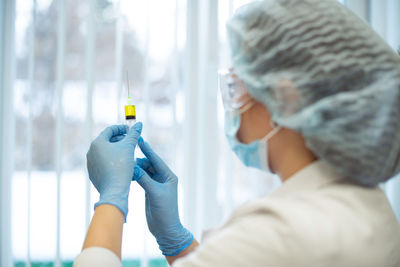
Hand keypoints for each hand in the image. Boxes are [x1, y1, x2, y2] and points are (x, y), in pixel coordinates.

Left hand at [87, 123, 141, 220]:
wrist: (114, 190)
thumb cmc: (121, 166)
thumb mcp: (129, 147)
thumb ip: (134, 134)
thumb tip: (139, 123)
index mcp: (97, 143)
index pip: (110, 130)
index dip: (122, 128)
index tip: (131, 131)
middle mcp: (91, 152)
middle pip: (107, 141)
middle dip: (120, 140)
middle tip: (131, 142)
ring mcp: (91, 164)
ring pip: (106, 153)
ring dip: (117, 151)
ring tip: (129, 153)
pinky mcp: (94, 174)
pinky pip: (104, 163)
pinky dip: (113, 161)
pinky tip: (123, 165)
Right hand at [133, 137, 192, 255]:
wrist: (165, 228)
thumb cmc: (165, 211)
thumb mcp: (155, 193)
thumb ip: (145, 180)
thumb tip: (134, 168)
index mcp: (169, 176)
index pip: (156, 160)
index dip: (147, 150)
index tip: (139, 140)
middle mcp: (163, 178)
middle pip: (149, 164)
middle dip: (139, 161)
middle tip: (127, 159)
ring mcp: (156, 184)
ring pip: (144, 172)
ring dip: (136, 169)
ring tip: (126, 167)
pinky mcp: (150, 190)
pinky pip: (141, 179)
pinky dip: (135, 176)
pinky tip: (127, 175)